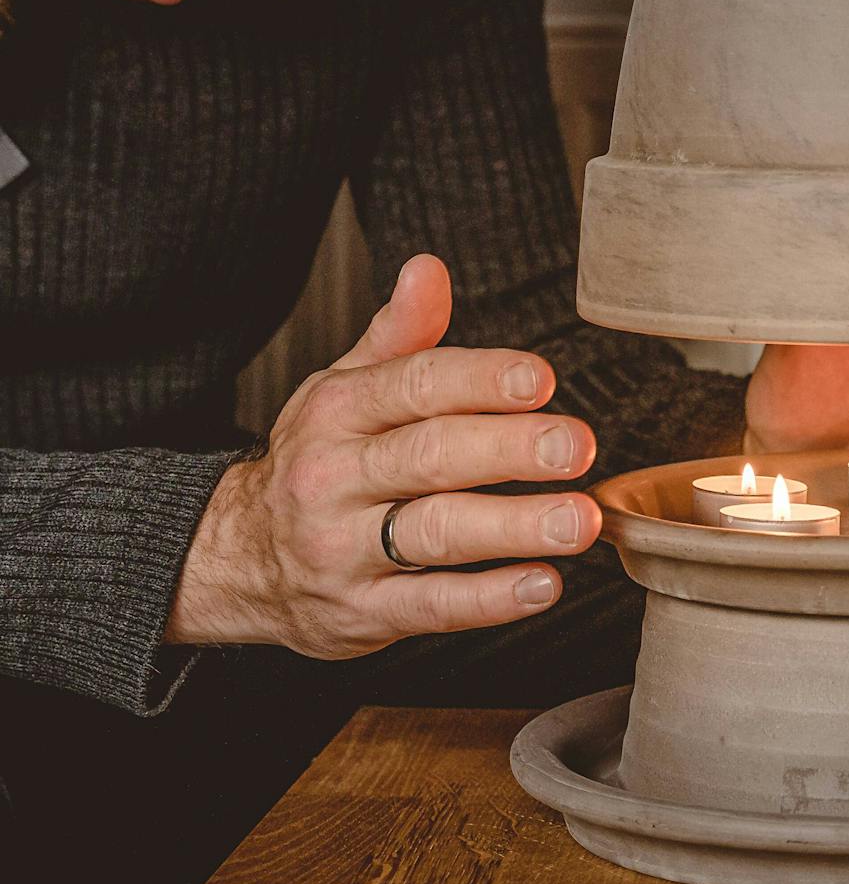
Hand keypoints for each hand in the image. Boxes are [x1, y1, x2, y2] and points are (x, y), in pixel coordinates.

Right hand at [166, 254, 600, 656]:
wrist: (234, 560)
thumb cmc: (318, 459)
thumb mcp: (343, 388)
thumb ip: (398, 334)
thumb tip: (428, 268)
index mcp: (337, 411)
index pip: (415, 386)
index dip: (480, 380)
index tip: (541, 380)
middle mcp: (334, 478)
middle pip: (431, 456)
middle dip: (509, 450)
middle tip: (577, 447)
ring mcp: (343, 550)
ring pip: (436, 533)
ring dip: (514, 527)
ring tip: (579, 520)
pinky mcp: (361, 614)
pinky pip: (430, 606)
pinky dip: (489, 600)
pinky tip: (542, 584)